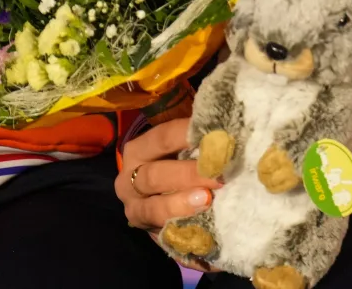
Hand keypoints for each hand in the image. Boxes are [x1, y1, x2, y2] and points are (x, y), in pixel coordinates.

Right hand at [116, 114, 219, 243]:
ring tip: (206, 200)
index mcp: (139, 150)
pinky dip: (181, 227)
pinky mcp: (146, 231)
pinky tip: (200, 224)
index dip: (188, 136)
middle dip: (187, 175)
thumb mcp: (181, 146)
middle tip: (217, 176)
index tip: (218, 137)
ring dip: (181, 203)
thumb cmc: (179, 163)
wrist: (163, 198)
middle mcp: (129, 178)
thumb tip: (222, 120)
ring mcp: (134, 208)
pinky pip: (161, 231)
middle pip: (155, 175)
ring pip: (154, 207)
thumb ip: (195, 135)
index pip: (163, 138)